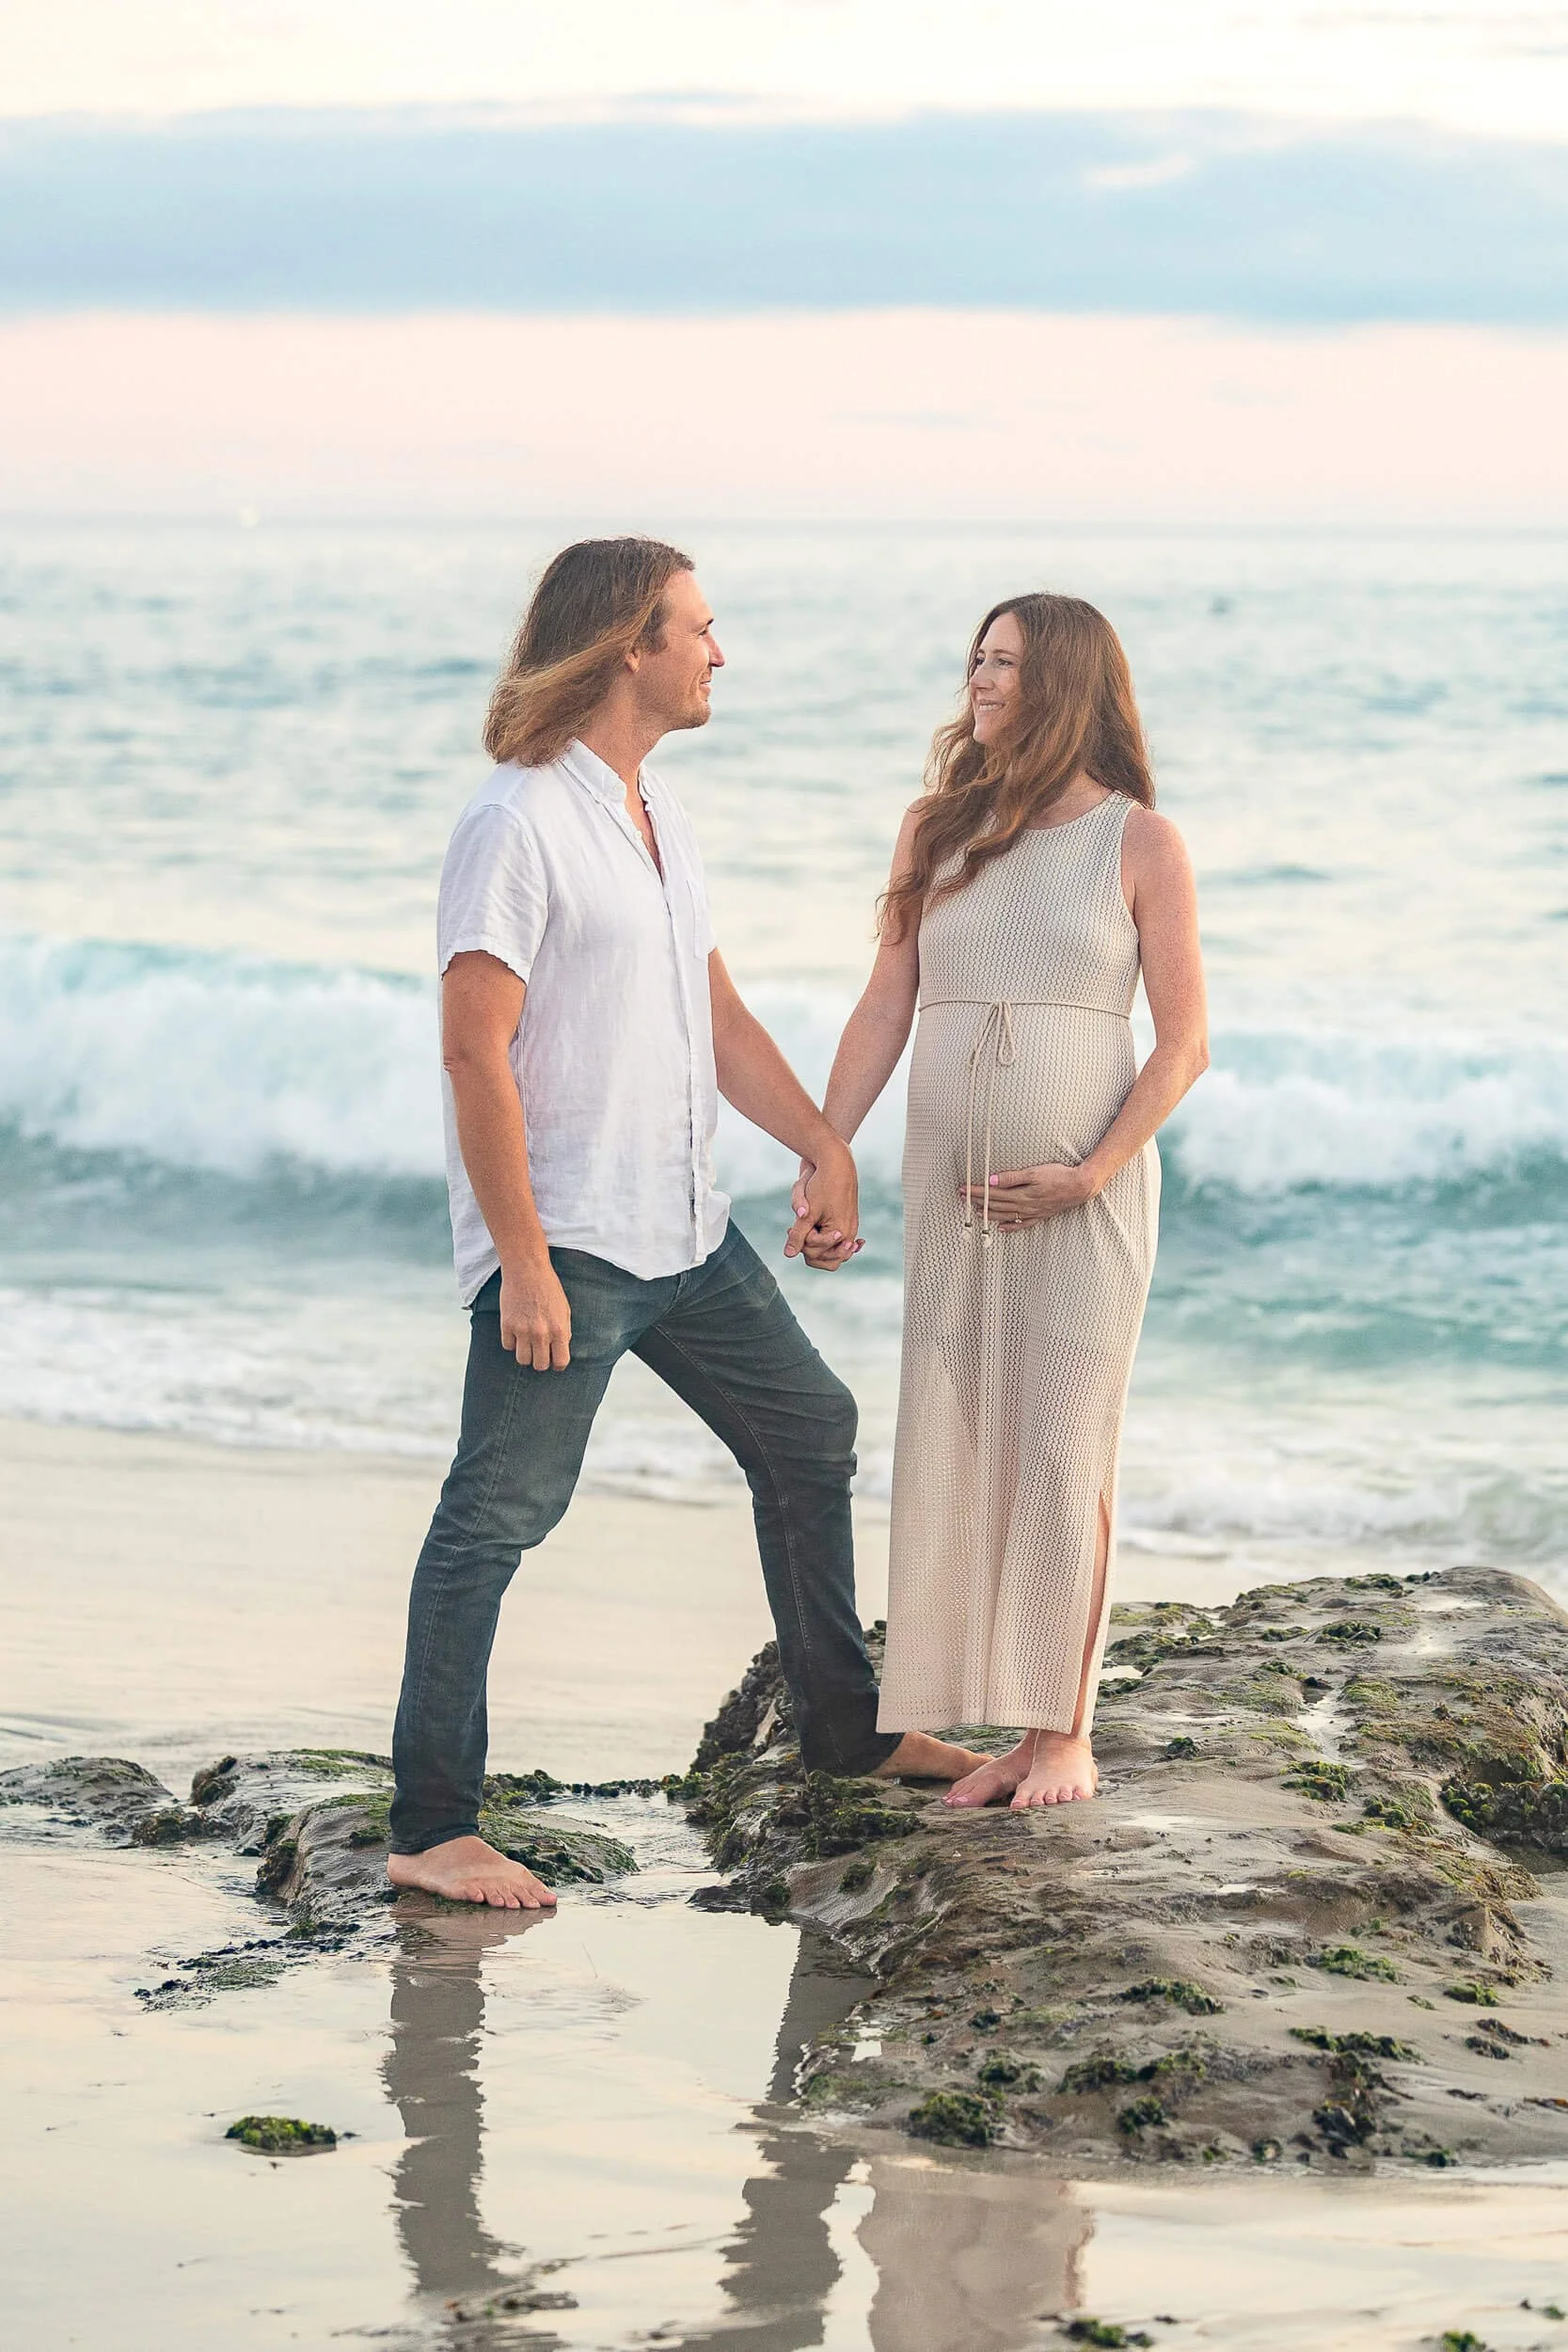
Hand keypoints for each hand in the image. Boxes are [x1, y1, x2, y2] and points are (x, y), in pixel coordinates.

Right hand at [499, 1256, 572, 1368]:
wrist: (527, 1269)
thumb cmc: (548, 1288)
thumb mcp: (564, 1310)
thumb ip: (563, 1332)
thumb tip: (560, 1350)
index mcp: (559, 1330)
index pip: (560, 1362)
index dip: (558, 1364)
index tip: (554, 1361)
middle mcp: (541, 1333)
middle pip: (540, 1365)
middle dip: (541, 1361)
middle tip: (540, 1352)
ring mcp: (522, 1330)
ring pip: (522, 1360)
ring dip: (525, 1354)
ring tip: (527, 1342)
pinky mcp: (507, 1325)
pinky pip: (508, 1346)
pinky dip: (512, 1342)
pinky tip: (516, 1331)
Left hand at [785, 1139, 862, 1270]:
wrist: (838, 1164)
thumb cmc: (822, 1186)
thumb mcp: (807, 1212)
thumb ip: (798, 1235)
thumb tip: (788, 1255)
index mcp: (841, 1234)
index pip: (815, 1253)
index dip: (801, 1241)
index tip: (796, 1222)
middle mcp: (849, 1234)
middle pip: (825, 1258)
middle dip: (808, 1246)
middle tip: (794, 1228)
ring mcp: (850, 1229)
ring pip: (830, 1251)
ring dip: (814, 1242)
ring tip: (803, 1226)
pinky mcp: (847, 1222)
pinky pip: (835, 1240)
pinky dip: (823, 1237)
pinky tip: (813, 1229)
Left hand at [960, 1161, 1093, 1228]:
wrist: (1080, 1187)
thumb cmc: (1058, 1175)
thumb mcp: (1034, 1172)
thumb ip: (1011, 1177)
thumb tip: (991, 1180)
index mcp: (1021, 1195)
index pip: (992, 1194)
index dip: (976, 1191)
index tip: (962, 1188)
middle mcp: (1024, 1206)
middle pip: (996, 1205)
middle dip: (978, 1202)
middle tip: (962, 1198)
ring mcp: (1032, 1213)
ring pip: (1005, 1216)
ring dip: (988, 1214)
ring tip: (975, 1211)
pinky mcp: (1040, 1216)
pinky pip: (1022, 1224)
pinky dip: (1010, 1227)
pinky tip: (1001, 1228)